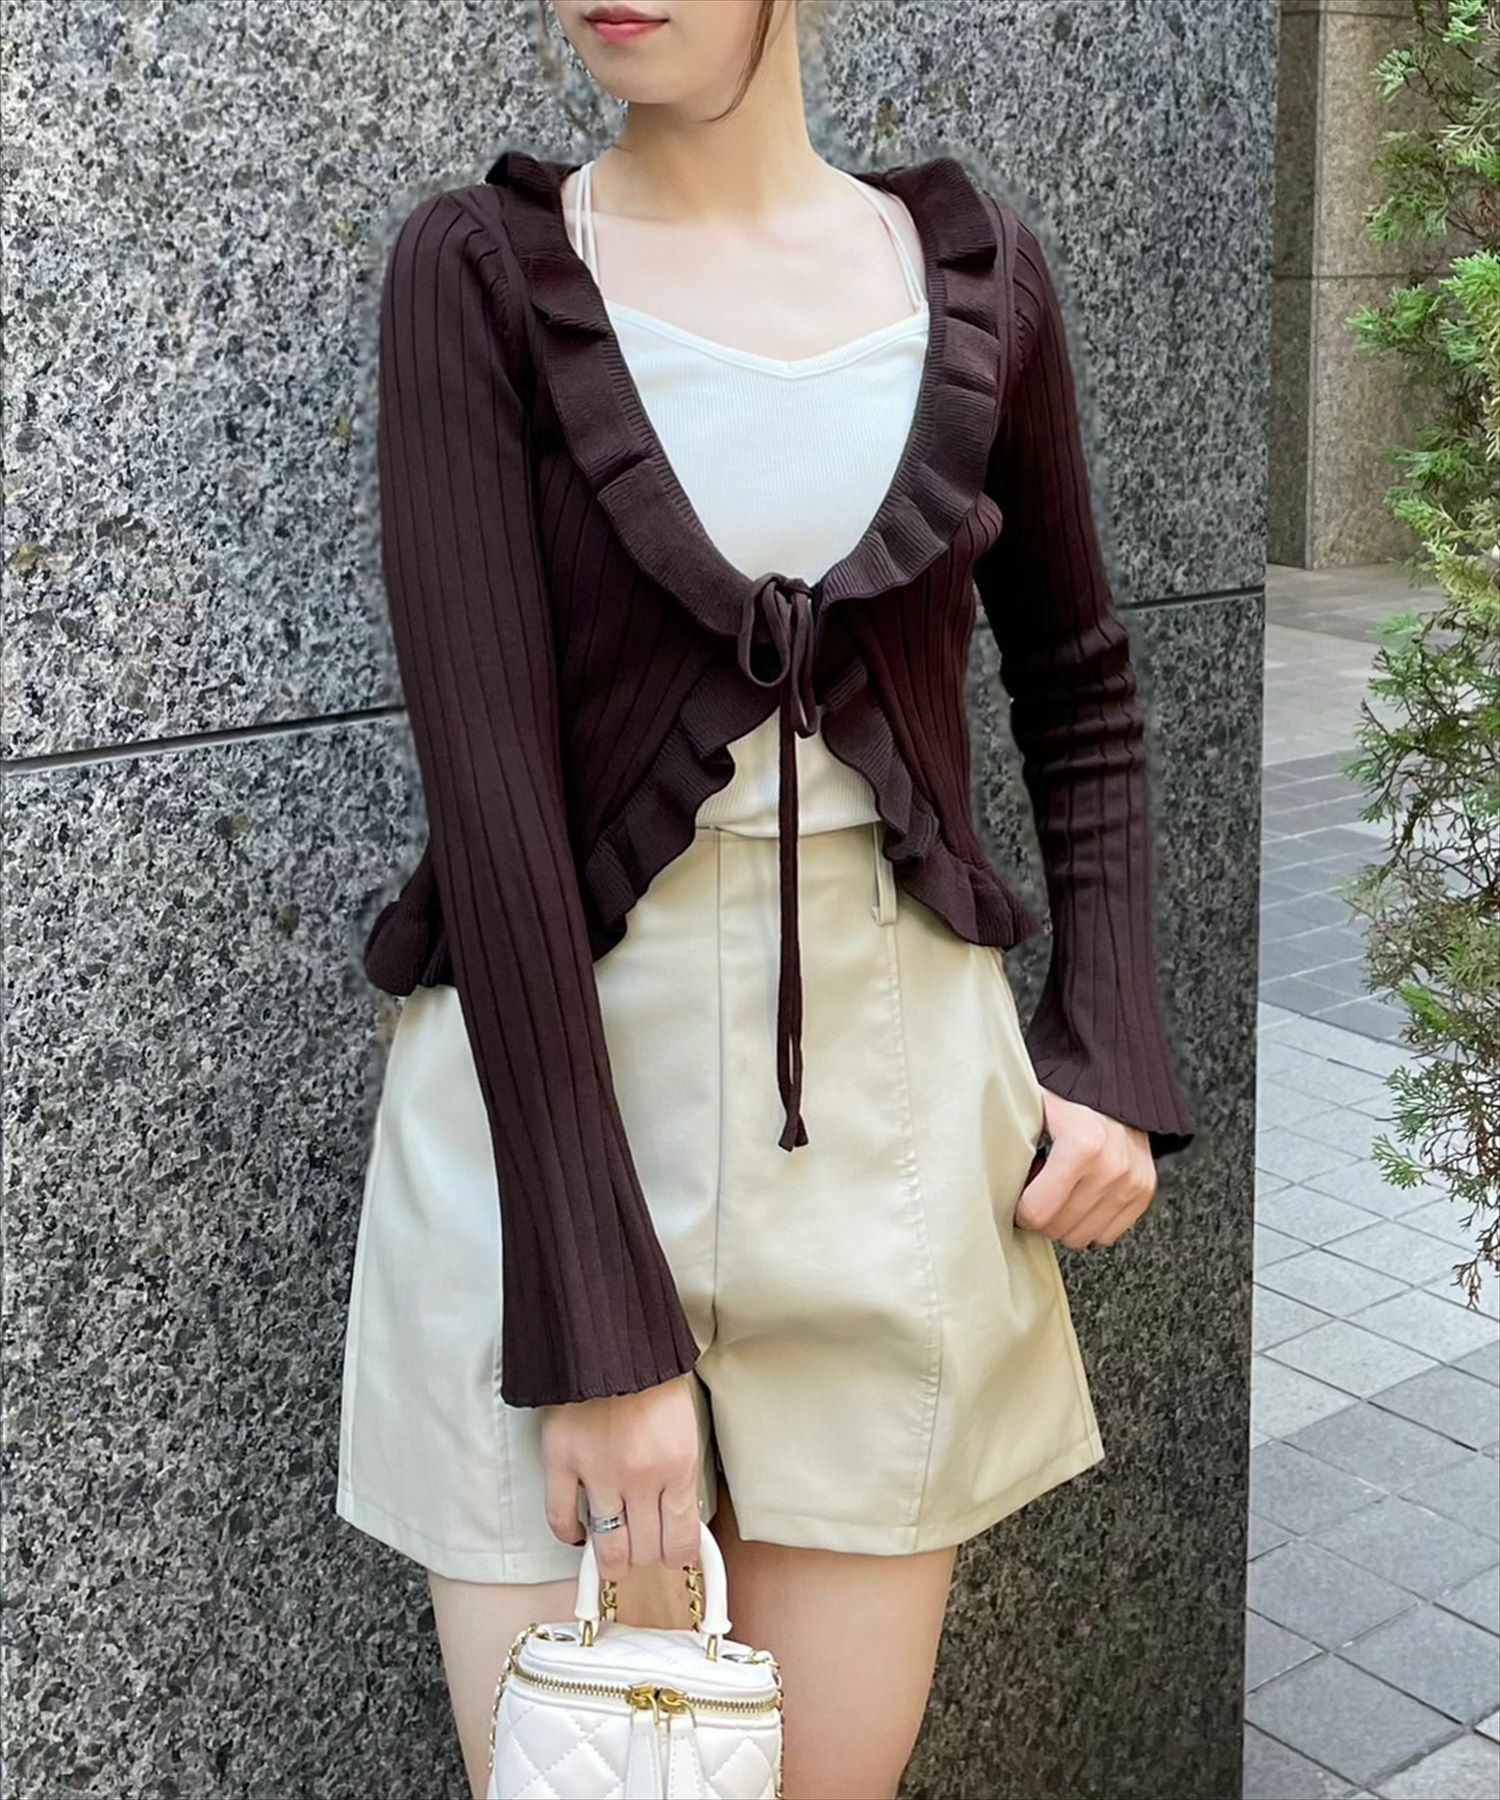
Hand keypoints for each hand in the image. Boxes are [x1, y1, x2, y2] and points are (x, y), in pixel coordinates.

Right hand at [540, 1374, 702, 1580]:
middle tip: (644, 1547)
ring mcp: (597, 1471)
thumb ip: (681, 1473)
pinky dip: (569, 1534)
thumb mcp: (685, 1425)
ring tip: (615, 1554)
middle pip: (645, 1550)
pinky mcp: (560, 1459)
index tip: (674, 1554)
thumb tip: (678, 1522)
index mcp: (678, 1463)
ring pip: (608, 1547)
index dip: (678, 1556)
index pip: (681, 1540)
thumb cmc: (653, 1376)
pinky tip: (580, 1532)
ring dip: (613, 1559)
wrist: (611, 1333)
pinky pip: (560, 1518)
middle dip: (647, 1556)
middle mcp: (640, 1476)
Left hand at [1014, 1088, 1155, 1248]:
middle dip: (1041, 1215)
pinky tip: (1081, 1193)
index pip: (1037, 1212)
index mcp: (1081, 1145)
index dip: (1019, 1207)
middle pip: (1059, 1230)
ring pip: (1083, 1237)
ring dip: (1065, 1220)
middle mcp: (1113, 1167)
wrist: (1112, 1079)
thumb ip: (1009, 1142)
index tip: (1017, 1193)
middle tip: (1036, 1188)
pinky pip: (1108, 1234)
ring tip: (1060, 1188)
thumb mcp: (1031, 1108)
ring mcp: (1133, 1181)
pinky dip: (1090, 1220)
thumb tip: (980, 1177)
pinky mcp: (1145, 1190)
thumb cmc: (1064, 1095)